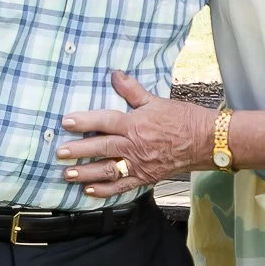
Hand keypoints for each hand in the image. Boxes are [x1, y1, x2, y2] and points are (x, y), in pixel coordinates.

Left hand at [58, 70, 215, 196]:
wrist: (205, 141)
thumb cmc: (182, 119)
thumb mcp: (156, 100)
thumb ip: (132, 90)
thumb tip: (115, 74)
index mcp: (135, 124)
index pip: (104, 121)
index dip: (84, 121)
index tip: (66, 122)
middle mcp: (134, 145)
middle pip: (101, 147)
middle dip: (78, 150)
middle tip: (59, 153)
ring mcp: (139, 164)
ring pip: (108, 170)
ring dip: (86, 173)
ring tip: (68, 174)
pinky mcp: (146, 177)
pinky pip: (122, 186)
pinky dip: (105, 190)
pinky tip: (89, 191)